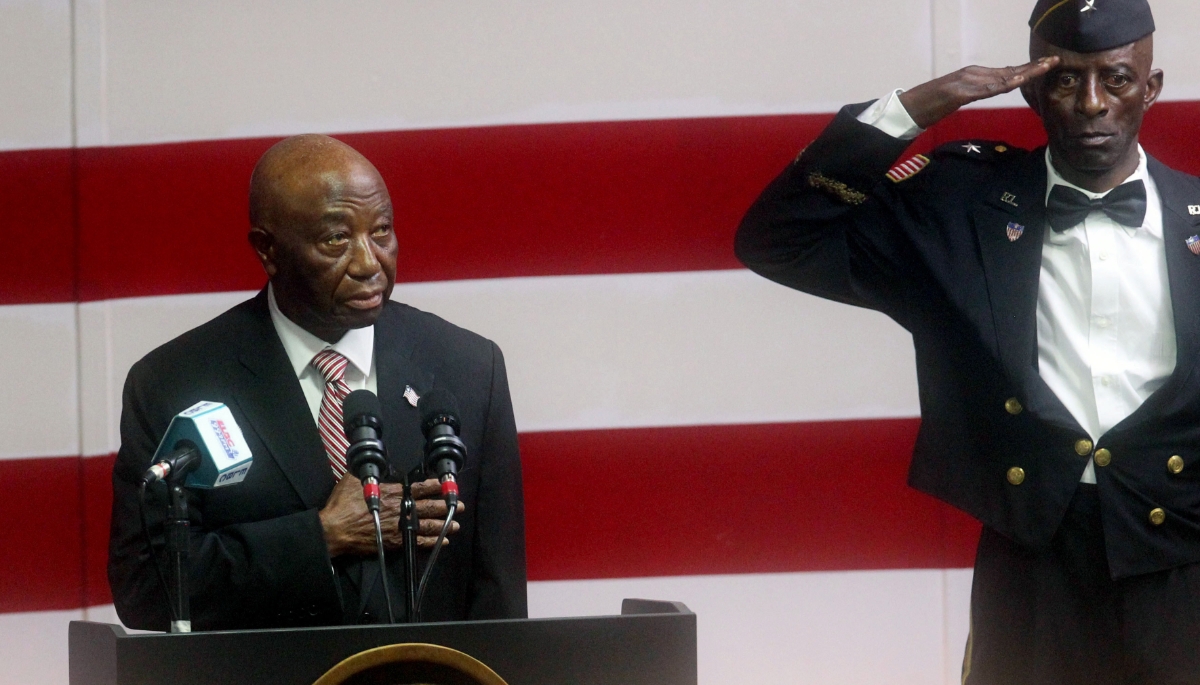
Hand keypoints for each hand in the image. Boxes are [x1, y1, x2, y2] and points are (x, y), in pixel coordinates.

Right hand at [319, 475, 464, 557]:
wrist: (335, 530)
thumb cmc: (342, 505)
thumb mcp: (353, 480)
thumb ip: (368, 473)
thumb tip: (372, 464)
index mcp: (392, 494)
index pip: (418, 488)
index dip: (434, 486)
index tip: (445, 484)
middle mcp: (399, 510)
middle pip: (428, 507)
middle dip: (446, 506)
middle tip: (460, 506)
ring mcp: (399, 527)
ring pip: (427, 525)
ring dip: (443, 525)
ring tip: (456, 525)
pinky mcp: (395, 542)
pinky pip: (418, 543)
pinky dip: (431, 542)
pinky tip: (442, 541)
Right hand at [898, 56, 1059, 128]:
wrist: (907, 108)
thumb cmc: (928, 106)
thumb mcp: (955, 101)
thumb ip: (972, 94)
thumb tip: (990, 92)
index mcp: (971, 76)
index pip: (1004, 72)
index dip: (1025, 69)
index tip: (1043, 66)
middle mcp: (971, 75)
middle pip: (1007, 71)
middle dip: (1031, 67)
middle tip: (1053, 62)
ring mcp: (965, 82)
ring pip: (1000, 76)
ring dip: (1024, 72)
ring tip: (1043, 68)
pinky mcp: (958, 91)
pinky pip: (985, 88)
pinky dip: (1002, 84)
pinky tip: (1017, 81)